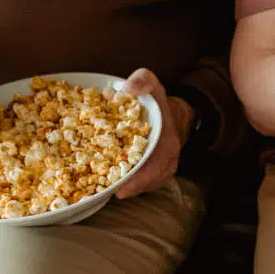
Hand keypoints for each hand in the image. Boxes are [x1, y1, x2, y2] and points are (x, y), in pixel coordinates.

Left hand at [116, 68, 193, 198]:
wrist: (171, 114)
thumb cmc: (157, 102)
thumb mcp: (152, 84)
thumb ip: (142, 80)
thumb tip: (127, 88)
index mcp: (168, 143)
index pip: (156, 167)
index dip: (139, 180)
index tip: (121, 188)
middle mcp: (168, 160)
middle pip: (148, 182)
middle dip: (128, 188)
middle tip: (105, 193)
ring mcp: (163, 169)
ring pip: (144, 185)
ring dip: (126, 188)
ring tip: (103, 191)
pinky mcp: (155, 172)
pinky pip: (142, 183)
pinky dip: (128, 185)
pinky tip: (110, 185)